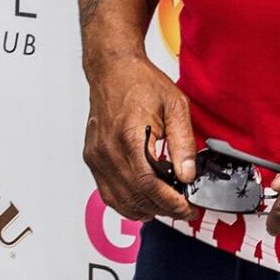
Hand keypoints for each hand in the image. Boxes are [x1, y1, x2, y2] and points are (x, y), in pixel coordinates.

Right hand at [83, 54, 196, 221]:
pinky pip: (107, 192)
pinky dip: (126, 202)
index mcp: (130, 136)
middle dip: (163, 209)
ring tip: (166, 206)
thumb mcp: (175, 106)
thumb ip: (183, 142)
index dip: (171, 203)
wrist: (113, 69)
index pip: (150, 185)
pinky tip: (144, 200)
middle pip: (135, 197)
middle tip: (183, 209)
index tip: (187, 208)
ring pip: (119, 200)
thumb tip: (187, 175)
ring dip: (144, 209)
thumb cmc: (142, 83)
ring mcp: (97, 156)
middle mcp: (108, 150)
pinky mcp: (92, 158)